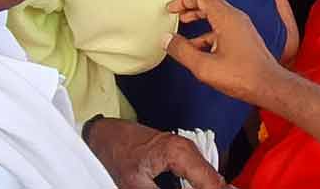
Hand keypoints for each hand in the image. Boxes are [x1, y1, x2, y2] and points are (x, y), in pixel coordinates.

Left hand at [84, 117, 223, 188]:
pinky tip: (205, 188)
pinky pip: (200, 173)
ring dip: (211, 187)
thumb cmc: (117, 153)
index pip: (209, 181)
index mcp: (180, 153)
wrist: (106, 135)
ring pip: (209, 176)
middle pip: (213, 179)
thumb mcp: (135, 184)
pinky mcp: (182, 155)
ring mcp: (187, 150)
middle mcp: (188, 148)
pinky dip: (203, 184)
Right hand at [164, 0, 285, 106]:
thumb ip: (182, 51)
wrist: (268, 85)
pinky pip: (222, 30)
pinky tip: (197, 50)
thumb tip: (166, 39)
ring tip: (182, 34)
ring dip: (198, 23)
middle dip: (190, 8)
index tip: (170, 9)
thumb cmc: (241, 75)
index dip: (184, 0)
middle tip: (174, 15)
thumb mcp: (204, 66)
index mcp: (227, 18)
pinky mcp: (244, 39)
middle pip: (210, 4)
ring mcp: (241, 28)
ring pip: (216, 18)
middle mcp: (236, 18)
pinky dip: (207, 34)